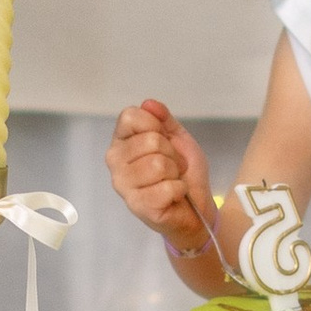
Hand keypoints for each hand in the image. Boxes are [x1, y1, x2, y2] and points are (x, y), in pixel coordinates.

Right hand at [108, 99, 218, 253]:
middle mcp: (115, 161)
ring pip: (158, 164)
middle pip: (150, 140)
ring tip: (171, 181)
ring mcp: (122, 184)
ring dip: (175, 173)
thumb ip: (163, 119)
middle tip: (171, 167)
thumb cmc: (182, 173)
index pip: (130, 116)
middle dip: (171, 153)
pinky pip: (167, 187)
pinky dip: (178, 190)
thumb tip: (149, 103)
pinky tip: (172, 196)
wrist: (195, 207)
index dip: (155, 125)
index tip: (163, 139)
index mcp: (122, 141)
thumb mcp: (177, 138)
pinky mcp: (136, 205)